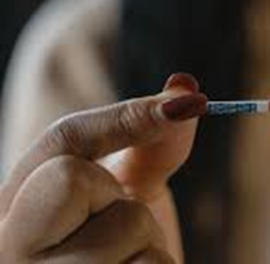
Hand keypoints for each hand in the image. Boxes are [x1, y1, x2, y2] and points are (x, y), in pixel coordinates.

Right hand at [0, 73, 207, 262]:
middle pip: (76, 178)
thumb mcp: (124, 192)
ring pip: (127, 230)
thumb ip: (150, 141)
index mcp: (16, 208)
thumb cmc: (118, 249)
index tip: (188, 102)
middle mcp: (8, 247)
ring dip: (148, 248)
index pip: (60, 140)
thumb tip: (186, 86)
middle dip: (123, 202)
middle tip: (119, 231)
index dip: (125, 116)